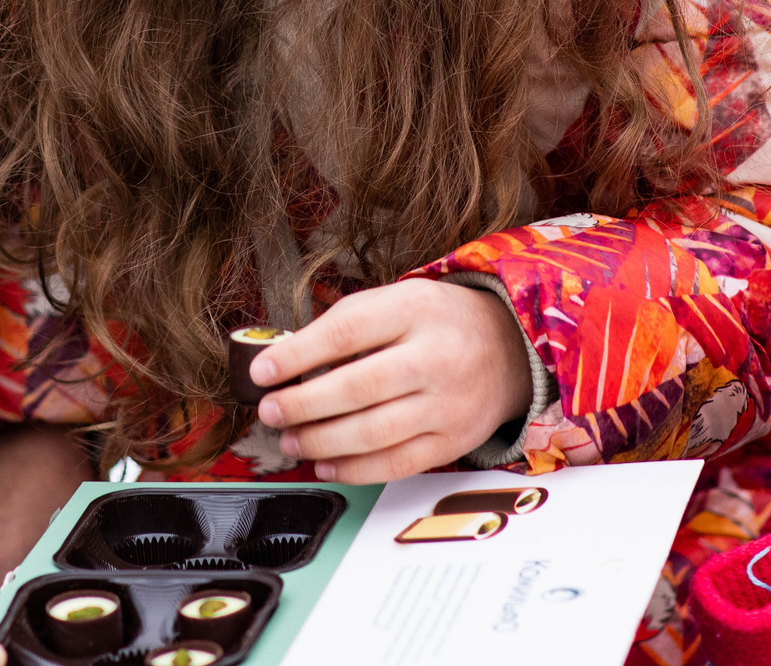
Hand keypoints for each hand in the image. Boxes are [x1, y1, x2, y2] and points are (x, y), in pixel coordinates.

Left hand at [252, 278, 532, 482]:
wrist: (509, 346)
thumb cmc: (436, 321)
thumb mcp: (396, 300)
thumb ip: (345, 325)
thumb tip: (285, 361)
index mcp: (414, 311)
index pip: (347, 332)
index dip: (298, 355)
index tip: (261, 371)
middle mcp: (435, 357)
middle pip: (358, 387)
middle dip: (303, 404)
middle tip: (270, 411)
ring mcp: (447, 404)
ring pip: (374, 432)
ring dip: (322, 441)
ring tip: (291, 439)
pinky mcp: (453, 441)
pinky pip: (397, 464)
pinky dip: (354, 469)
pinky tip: (325, 464)